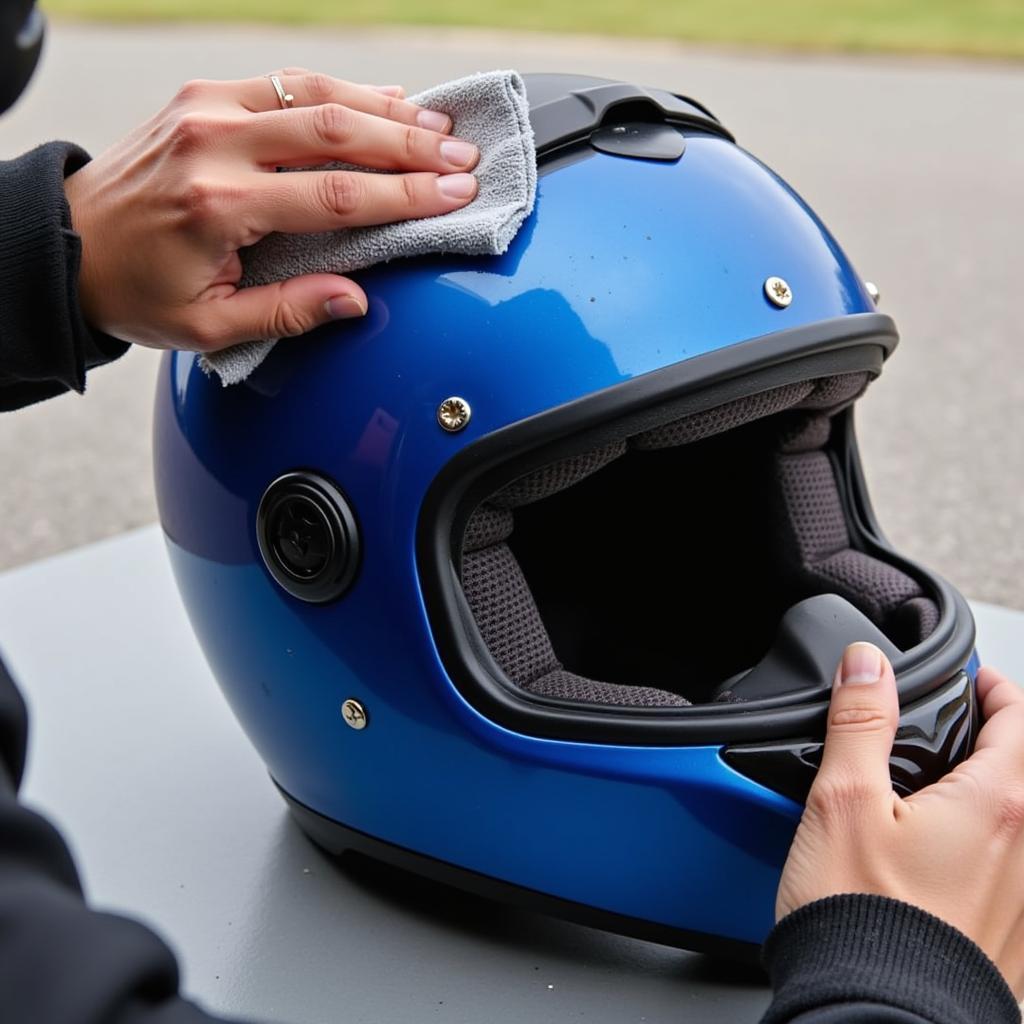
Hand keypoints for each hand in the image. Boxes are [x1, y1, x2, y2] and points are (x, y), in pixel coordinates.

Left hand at [62, 70, 479, 351]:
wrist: (69, 246)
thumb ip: (286, 313)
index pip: (334, 194)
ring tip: (440, 128)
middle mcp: (213, 143)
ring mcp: (206, 108)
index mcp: (218, 205)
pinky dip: (342, 91)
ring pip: (316, 94)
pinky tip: (387, 100)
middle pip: (335, 130)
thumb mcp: (208, 326)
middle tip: (462, 157)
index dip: (404, 195)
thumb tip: (355, 300)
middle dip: (410, 146)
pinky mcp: (202, 95)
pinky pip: (287, 84)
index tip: (455, 195)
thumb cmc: (138, 292)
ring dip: (385, 110)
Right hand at [777, 642, 1023, 994]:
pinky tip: (938, 854)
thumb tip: (869, 664)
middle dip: (993, 740)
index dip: (994, 689)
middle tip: (953, 725)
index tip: (971, 679)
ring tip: (938, 787)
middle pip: (1023, 773)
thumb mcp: (844, 801)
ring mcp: (1022, 900)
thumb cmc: (861, 919)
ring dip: (988, 793)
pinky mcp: (1008, 938)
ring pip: (1017, 823)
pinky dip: (982, 843)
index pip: (1018, 722)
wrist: (874, 1017)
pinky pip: (1008, 872)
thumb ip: (861, 723)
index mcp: (995, 807)